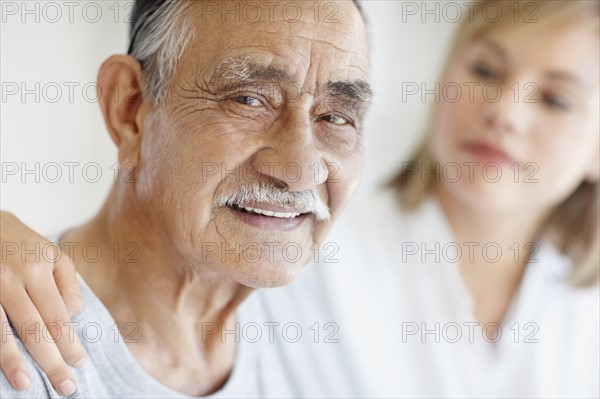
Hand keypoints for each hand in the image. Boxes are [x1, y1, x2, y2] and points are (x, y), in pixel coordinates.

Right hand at [0, 211, 85, 395]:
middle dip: (50, 360)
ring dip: (14, 362)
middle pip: (33, 328)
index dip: (68, 342)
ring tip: (26, 385)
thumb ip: (67, 287)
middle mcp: (11, 279)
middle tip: (65, 386)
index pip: (57, 315)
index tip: (79, 363)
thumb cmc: (25, 245)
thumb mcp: (55, 256)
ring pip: (1, 332)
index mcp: (38, 270)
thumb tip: (70, 318)